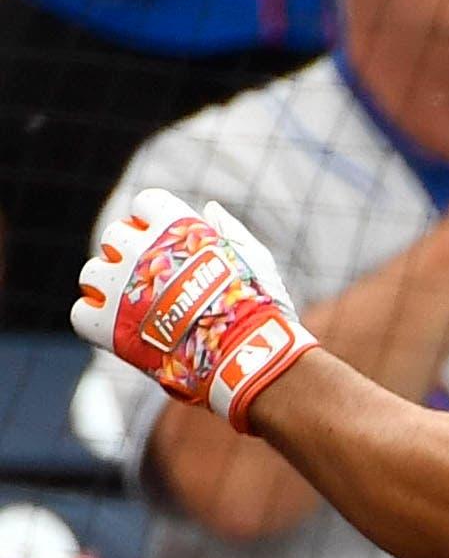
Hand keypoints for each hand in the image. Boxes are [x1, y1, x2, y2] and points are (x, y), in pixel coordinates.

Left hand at [74, 190, 318, 428]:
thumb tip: (209, 208)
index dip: (153, 221)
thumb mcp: (254, 258)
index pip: (146, 204)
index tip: (166, 241)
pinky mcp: (109, 324)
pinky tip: (120, 329)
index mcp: (174, 225)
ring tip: (134, 307)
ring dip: (107, 287)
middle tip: (150, 279)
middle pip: (113, 237)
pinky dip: (96, 321)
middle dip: (127, 254)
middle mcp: (140, 249)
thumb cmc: (258, 305)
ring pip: (91, 274)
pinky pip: (82, 314)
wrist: (246, 353)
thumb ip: (229, 230)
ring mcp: (120, 286)